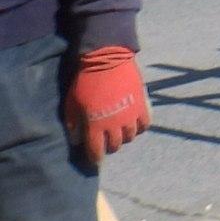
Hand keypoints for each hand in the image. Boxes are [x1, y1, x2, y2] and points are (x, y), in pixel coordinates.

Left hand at [64, 46, 148, 162]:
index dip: (95, 158)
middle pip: (115, 145)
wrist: (107, 61)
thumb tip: (77, 141)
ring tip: (120, 132)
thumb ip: (74, 124)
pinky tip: (134, 124)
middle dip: (110, 147)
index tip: (95, 159)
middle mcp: (115, 125)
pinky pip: (145, 124)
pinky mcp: (142, 106)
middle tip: (106, 142)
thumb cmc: (86, 82)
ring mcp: (131, 116)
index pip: (96, 151)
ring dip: (124, 137)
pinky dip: (140, 127)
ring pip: (130, 136)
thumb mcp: (73, 104)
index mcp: (96, 126)